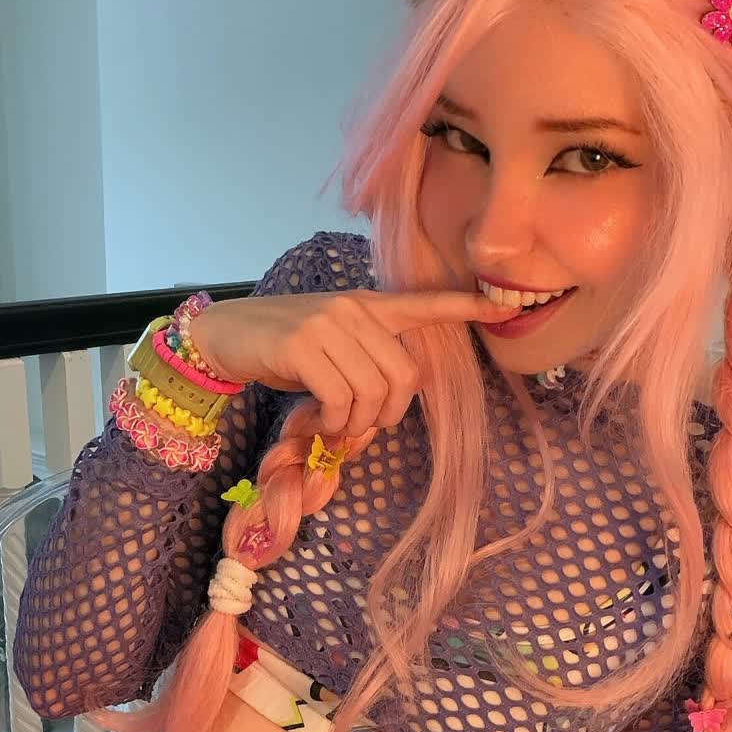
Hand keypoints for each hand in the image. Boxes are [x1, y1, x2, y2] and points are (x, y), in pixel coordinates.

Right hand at [190, 288, 497, 437]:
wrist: (226, 334)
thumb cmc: (281, 349)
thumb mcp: (329, 348)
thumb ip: (363, 366)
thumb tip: (383, 414)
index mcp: (368, 306)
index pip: (425, 303)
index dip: (465, 306)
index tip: (505, 307)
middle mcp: (355, 310)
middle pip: (404, 377)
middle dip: (387, 415)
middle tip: (356, 428)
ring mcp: (329, 325)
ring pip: (372, 393)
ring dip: (354, 425)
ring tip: (330, 426)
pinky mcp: (302, 345)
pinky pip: (339, 399)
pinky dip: (332, 423)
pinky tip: (314, 422)